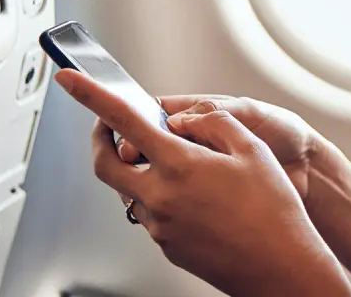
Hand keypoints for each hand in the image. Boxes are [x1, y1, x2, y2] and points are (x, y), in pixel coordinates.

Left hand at [55, 71, 350, 295]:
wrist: (281, 269)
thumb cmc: (273, 211)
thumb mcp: (252, 149)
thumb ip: (212, 123)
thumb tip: (183, 120)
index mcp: (179, 165)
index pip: (123, 121)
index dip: (91, 96)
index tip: (69, 80)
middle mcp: (160, 197)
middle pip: (106, 164)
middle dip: (101, 140)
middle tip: (108, 127)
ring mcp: (160, 227)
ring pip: (131, 191)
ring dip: (141, 173)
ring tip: (183, 168)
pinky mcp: (168, 247)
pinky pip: (152, 215)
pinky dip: (162, 198)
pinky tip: (198, 199)